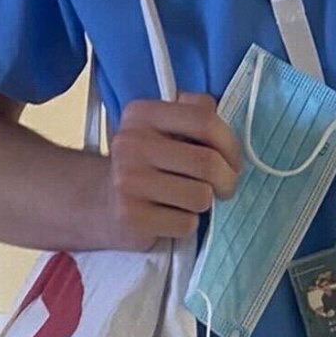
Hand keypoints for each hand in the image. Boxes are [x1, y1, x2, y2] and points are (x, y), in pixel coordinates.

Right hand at [103, 93, 241, 249]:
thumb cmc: (148, 162)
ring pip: (201, 196)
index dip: (230, 143)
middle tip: (225, 186)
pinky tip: (172, 215)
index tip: (233, 160)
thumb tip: (224, 119)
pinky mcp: (130, 217)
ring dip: (204, 203)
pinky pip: (185, 224)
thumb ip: (195, 112)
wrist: (102, 200)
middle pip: (208, 162)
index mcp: (142, 114)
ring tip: (191, 199)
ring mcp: (127, 181)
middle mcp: (131, 143)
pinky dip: (187, 224)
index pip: (204, 120)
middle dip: (228, 179)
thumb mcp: (165, 126)